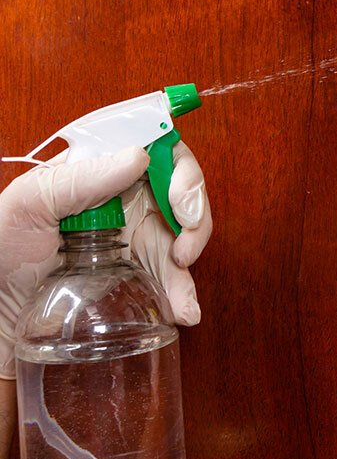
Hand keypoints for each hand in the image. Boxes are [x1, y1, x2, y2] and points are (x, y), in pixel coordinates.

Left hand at [0, 145, 212, 378]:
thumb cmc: (0, 251)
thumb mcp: (29, 204)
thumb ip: (80, 178)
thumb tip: (138, 157)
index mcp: (99, 172)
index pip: (157, 149)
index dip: (179, 169)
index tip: (178, 198)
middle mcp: (123, 200)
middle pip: (181, 189)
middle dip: (194, 213)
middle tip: (183, 244)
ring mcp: (132, 237)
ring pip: (184, 233)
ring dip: (193, 254)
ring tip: (180, 281)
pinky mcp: (136, 273)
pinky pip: (173, 277)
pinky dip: (185, 294)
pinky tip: (185, 309)